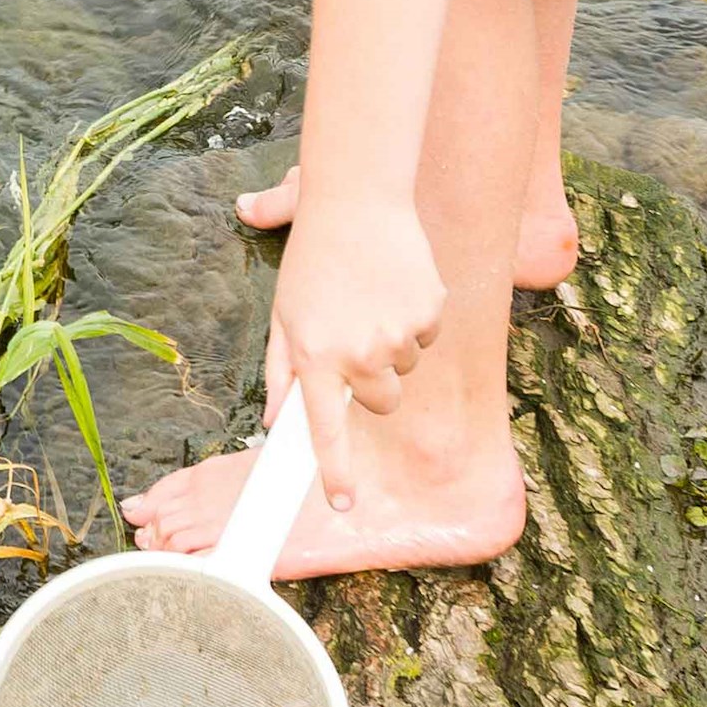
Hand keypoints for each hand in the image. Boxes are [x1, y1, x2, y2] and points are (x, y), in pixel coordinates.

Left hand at [265, 200, 444, 512]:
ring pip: (405, 369)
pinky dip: (415, 320)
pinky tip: (395, 286)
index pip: (326, 431)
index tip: (345, 503)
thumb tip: (276, 420)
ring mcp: (398, 336)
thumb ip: (282, 371)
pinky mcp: (429, 314)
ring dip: (393, 346)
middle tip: (355, 337)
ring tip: (371, 300)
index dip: (336, 472)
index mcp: (316, 356)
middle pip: (381, 402)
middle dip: (373, 382)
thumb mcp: (283, 314)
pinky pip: (426, 337)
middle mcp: (359, 353)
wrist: (357, 203)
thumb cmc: (313, 259)